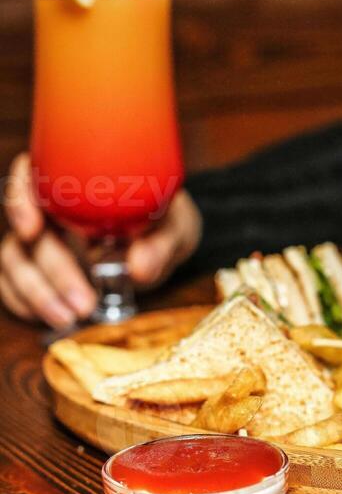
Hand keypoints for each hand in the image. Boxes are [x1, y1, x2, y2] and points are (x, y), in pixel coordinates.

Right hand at [1, 153, 201, 327]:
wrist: (164, 245)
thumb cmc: (165, 223)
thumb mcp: (174, 229)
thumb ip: (160, 245)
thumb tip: (140, 267)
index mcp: (78, 182)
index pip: (30, 174)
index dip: (19, 199)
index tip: (33, 230)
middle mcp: (51, 207)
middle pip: (27, 233)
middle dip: (53, 273)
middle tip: (84, 304)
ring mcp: (40, 238)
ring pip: (14, 261)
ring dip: (38, 295)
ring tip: (71, 319)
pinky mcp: (37, 267)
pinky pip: (11, 284)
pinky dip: (25, 303)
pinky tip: (53, 316)